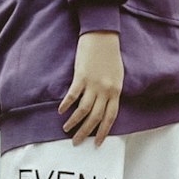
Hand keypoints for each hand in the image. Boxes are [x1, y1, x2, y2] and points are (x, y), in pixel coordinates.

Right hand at [59, 31, 122, 145]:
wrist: (102, 35)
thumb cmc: (110, 54)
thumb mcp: (117, 75)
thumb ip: (111, 91)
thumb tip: (103, 106)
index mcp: (116, 91)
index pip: (110, 117)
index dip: (103, 132)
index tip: (97, 144)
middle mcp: (105, 90)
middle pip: (95, 117)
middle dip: (85, 132)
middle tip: (76, 142)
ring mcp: (93, 84)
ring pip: (83, 110)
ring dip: (74, 122)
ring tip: (66, 129)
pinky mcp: (81, 76)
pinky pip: (73, 95)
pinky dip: (66, 105)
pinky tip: (61, 111)